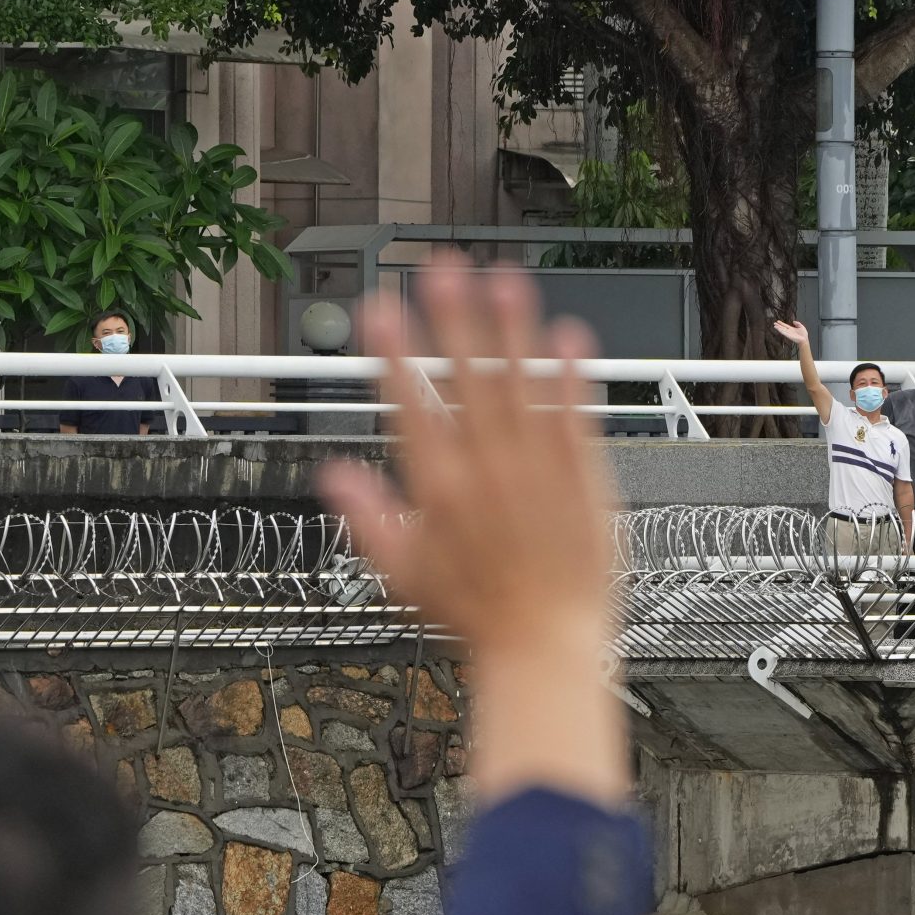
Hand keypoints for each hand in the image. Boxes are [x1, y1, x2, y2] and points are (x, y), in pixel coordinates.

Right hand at [319, 257, 626, 804]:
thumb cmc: (477, 616)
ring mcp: (539, 472)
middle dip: (452, 320)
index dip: (393, 353)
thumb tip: (330, 475)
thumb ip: (367, 517)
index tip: (378, 308)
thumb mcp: (403, 574)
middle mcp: (488, 472)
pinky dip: (573, 376)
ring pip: (523, 386)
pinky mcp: (584, 480)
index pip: (409, 405)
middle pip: (466, 381)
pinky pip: (577, 417)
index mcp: (439, 489)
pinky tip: (569, 335)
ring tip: (505, 279)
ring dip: (513, 330)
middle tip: (442, 269)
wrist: (547, 645)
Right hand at [771, 319, 810, 352]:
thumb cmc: (803, 334)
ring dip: (778, 328)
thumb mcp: (801, 326)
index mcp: (792, 329)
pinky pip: (783, 332)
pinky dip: (780, 330)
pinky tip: (777, 328)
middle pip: (782, 327)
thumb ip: (797, 323)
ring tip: (774, 325)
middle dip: (778, 325)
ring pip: (782, 330)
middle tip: (774, 323)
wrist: (804, 339)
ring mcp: (788, 333)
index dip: (782, 323)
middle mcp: (789, 331)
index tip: (778, 321)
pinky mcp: (788, 335)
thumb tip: (793, 321)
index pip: (785, 325)